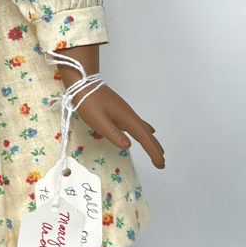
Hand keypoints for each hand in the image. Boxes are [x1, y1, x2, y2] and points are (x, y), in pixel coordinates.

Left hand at [58, 44, 164, 168]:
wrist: (83, 83)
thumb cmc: (88, 102)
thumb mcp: (98, 120)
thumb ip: (113, 133)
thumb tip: (128, 146)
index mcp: (127, 118)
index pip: (144, 137)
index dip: (153, 151)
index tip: (161, 163)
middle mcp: (130, 115)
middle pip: (146, 134)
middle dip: (155, 148)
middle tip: (162, 163)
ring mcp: (125, 112)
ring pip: (143, 129)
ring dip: (151, 141)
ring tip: (159, 151)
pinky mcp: (120, 111)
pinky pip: (137, 124)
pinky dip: (144, 131)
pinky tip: (148, 130)